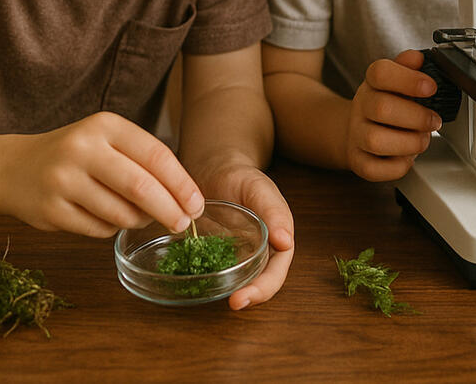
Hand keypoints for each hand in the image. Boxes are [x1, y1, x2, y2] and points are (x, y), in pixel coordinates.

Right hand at [0, 112, 203, 237]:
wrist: (12, 168)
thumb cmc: (76, 156)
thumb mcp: (108, 142)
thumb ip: (144, 163)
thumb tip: (186, 200)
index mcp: (104, 126)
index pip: (157, 155)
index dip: (182, 184)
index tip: (197, 205)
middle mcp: (82, 148)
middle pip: (141, 187)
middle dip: (170, 210)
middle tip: (183, 224)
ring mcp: (63, 180)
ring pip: (121, 213)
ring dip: (139, 221)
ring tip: (137, 216)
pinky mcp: (51, 210)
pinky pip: (99, 230)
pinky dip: (111, 229)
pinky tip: (103, 217)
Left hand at [192, 161, 294, 310]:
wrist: (214, 171)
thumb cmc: (242, 177)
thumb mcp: (260, 190)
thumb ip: (275, 212)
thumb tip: (286, 242)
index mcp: (276, 242)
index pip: (275, 273)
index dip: (263, 289)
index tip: (244, 298)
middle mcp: (257, 254)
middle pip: (259, 283)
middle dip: (249, 297)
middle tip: (232, 303)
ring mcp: (234, 257)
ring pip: (236, 282)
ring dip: (227, 292)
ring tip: (212, 296)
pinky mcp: (211, 256)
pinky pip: (211, 272)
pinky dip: (204, 280)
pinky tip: (189, 281)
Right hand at [345, 50, 441, 180]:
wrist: (354, 130)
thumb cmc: (384, 104)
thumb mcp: (395, 81)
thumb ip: (408, 67)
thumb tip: (418, 57)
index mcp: (371, 83)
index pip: (381, 73)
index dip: (408, 79)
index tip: (431, 87)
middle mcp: (361, 107)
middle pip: (382, 108)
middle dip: (417, 117)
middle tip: (433, 120)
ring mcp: (356, 135)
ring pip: (376, 141)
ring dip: (409, 142)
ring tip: (422, 139)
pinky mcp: (358, 161)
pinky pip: (374, 169)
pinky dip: (397, 166)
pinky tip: (407, 156)